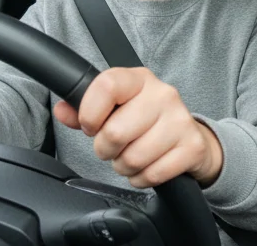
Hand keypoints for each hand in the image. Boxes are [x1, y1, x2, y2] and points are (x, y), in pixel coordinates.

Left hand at [53, 67, 222, 188]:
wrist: (190, 136)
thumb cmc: (145, 121)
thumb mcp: (116, 108)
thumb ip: (85, 109)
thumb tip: (63, 110)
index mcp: (140, 80)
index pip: (107, 85)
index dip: (90, 113)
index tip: (91, 126)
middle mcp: (163, 95)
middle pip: (115, 132)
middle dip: (106, 149)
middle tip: (114, 147)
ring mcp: (181, 120)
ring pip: (133, 158)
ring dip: (125, 166)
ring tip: (133, 156)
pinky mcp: (192, 147)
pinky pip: (153, 174)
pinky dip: (143, 178)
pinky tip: (149, 166)